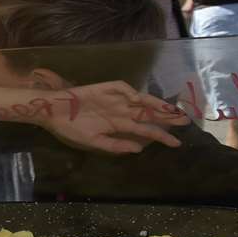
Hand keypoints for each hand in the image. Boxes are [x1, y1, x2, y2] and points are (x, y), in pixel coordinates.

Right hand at [21, 81, 189, 153]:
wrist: (51, 111)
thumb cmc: (69, 127)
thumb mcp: (92, 142)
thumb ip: (115, 145)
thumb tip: (138, 148)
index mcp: (118, 125)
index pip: (145, 130)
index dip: (161, 136)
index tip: (177, 144)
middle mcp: (120, 111)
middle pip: (148, 114)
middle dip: (166, 118)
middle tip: (186, 122)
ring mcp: (115, 99)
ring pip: (141, 100)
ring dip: (156, 104)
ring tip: (172, 110)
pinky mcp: (106, 88)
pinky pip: (122, 88)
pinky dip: (131, 92)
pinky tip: (139, 99)